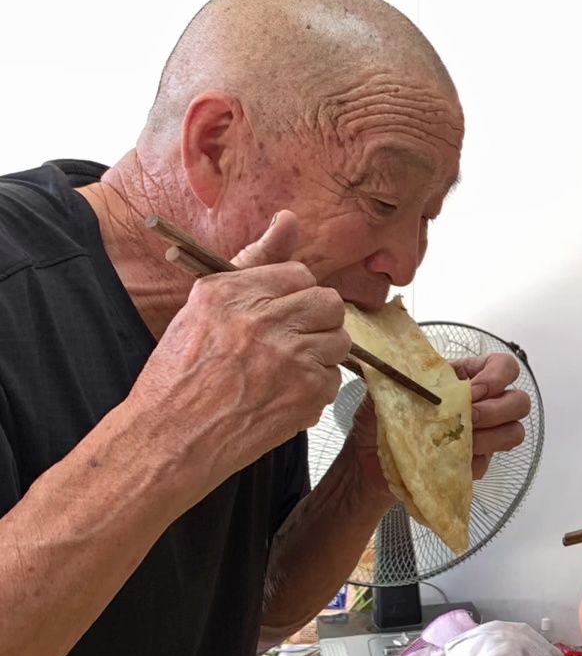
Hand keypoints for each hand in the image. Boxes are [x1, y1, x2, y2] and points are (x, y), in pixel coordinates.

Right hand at [130, 210, 346, 481]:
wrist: (169, 436)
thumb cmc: (180, 374)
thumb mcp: (203, 307)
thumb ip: (252, 263)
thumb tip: (289, 219)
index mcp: (232, 292)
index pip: (299, 275)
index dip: (294, 297)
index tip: (280, 314)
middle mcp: (262, 319)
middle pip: (329, 304)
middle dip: (317, 321)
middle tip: (291, 341)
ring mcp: (289, 358)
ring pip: (339, 342)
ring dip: (320, 356)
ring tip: (284, 371)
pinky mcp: (306, 394)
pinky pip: (333, 380)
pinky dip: (314, 390)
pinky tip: (282, 396)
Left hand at [344, 349, 532, 499]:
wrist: (364, 462)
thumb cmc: (377, 421)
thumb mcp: (387, 389)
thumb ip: (405, 375)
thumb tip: (410, 367)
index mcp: (463, 379)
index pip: (503, 367)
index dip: (498, 376)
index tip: (472, 391)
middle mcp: (480, 405)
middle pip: (520, 401)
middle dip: (497, 410)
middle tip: (469, 419)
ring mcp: (482, 436)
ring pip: (514, 433)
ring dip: (492, 437)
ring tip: (462, 442)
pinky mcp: (474, 464)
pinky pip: (488, 463)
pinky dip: (471, 462)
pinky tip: (447, 461)